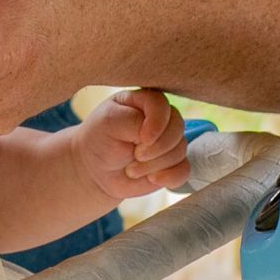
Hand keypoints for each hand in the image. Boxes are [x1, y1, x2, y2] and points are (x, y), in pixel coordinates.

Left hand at [74, 89, 190, 200]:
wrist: (95, 171)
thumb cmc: (100, 139)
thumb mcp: (109, 121)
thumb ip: (133, 120)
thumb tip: (156, 136)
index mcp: (144, 100)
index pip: (162, 105)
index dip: (156, 123)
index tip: (141, 139)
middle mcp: (160, 118)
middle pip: (177, 127)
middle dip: (157, 148)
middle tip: (136, 156)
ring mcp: (168, 140)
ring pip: (180, 150)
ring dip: (155, 165)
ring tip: (132, 169)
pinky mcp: (172, 163)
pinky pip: (184, 170)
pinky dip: (169, 177)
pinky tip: (152, 178)